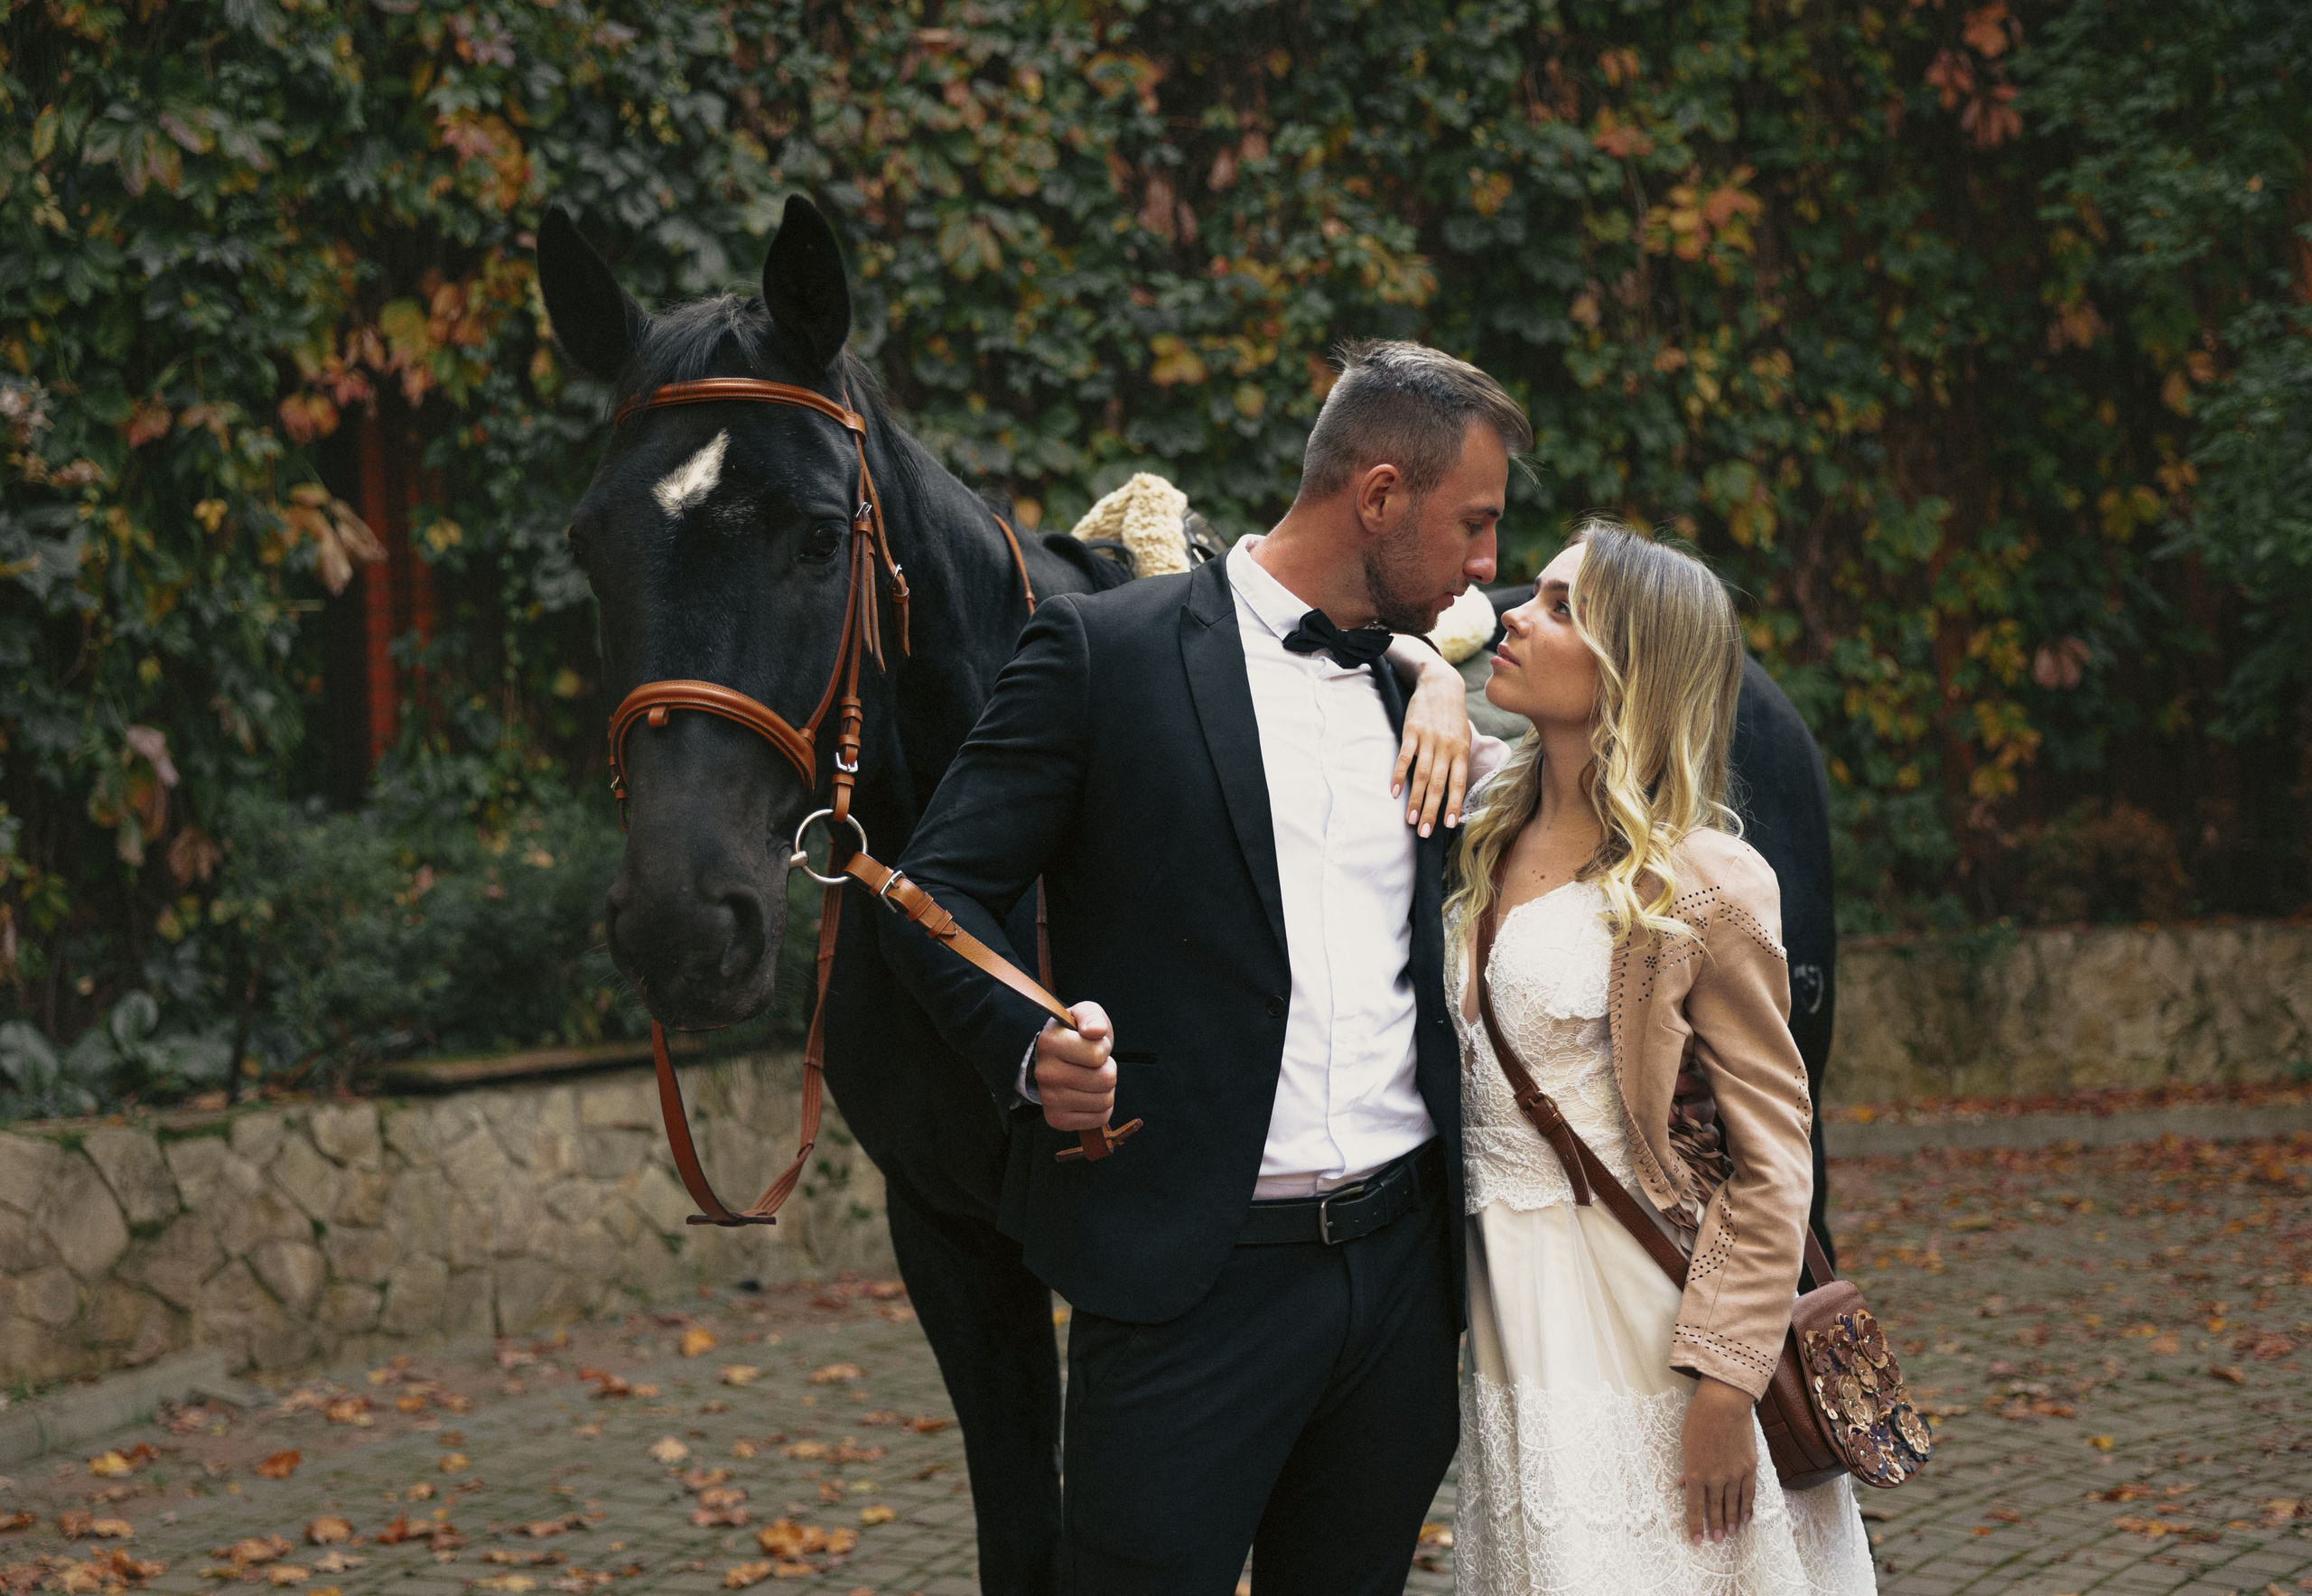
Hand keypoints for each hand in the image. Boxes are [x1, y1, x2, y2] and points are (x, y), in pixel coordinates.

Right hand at [1032, 1000, 1115, 1131]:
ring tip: (1090, 1077)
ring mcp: (1049, 1099)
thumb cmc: (1077, 1035)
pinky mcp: (1057, 1119)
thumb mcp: (1086, 1014)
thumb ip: (1092, 1017)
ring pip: (1105, 1100)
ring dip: (1105, 1088)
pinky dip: (1102, 1107)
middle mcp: (1045, 1073)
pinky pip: (1100, 1118)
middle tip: (1093, 1064)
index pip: (1098, 1054)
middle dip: (1108, 1069)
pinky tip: (1088, 1095)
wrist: (1058, 1061)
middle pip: (1106, 1079)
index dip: (1103, 1047)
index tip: (1091, 1044)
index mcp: (1049, 1042)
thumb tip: (1095, 1031)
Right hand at [1391, 657, 1471, 836]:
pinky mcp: (1412, 731)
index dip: (1452, 804)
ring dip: (1415, 799)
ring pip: (1421, 775)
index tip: (1447, 825)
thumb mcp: (1463, 737)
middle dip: (1431, 810)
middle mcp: (1446, 747)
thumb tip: (1454, 790)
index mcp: (1461, 750)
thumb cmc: (1452, 716)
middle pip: (1438, 784)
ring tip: (1410, 819)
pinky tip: (1394, 792)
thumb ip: (1458, 760)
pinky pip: (1405, 757)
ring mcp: (1429, 739)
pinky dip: (1398, 775)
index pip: (1458, 783)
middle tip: (1424, 832)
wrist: (1441, 685)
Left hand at [1678, 1375, 1757, 1544]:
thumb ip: (1687, 1466)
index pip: (1694, 1506)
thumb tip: (1683, 1483)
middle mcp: (1715, 1478)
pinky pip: (1749, 1493)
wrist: (1724, 1404)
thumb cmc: (1699, 1419)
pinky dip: (1747, 1507)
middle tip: (1717, 1540)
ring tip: (1731, 1533)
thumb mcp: (1686, 1443)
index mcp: (1695, 1473)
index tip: (1697, 1540)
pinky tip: (1747, 1518)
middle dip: (1715, 1526)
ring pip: (1733, 1504)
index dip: (1695, 1525)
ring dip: (1732, 1520)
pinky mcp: (1749, 1468)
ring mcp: (1734, 1474)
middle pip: (1714, 1508)